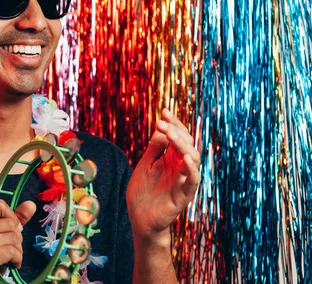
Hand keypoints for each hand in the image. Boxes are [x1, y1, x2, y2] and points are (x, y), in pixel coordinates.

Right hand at [0, 199, 35, 283]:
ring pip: (12, 237)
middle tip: (11, 249)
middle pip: (10, 223)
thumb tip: (31, 204)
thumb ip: (15, 219)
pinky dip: (17, 259)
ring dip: (18, 250)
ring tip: (11, 258)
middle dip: (17, 237)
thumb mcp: (2, 235)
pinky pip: (11, 251)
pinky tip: (12, 264)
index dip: (11, 216)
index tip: (10, 230)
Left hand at [126, 108, 200, 244]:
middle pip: (187, 144)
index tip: (163, 111)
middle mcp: (180, 168)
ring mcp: (183, 181)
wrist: (139, 220)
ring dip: (182, 144)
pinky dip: (190, 168)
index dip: (173, 124)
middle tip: (162, 122)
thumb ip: (154, 149)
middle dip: (176, 130)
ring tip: (170, 133)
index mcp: (171, 159)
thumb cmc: (142, 193)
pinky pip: (192, 181)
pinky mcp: (183, 196)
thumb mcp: (144, 165)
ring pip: (193, 158)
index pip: (178, 137)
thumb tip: (160, 128)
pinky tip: (183, 156)